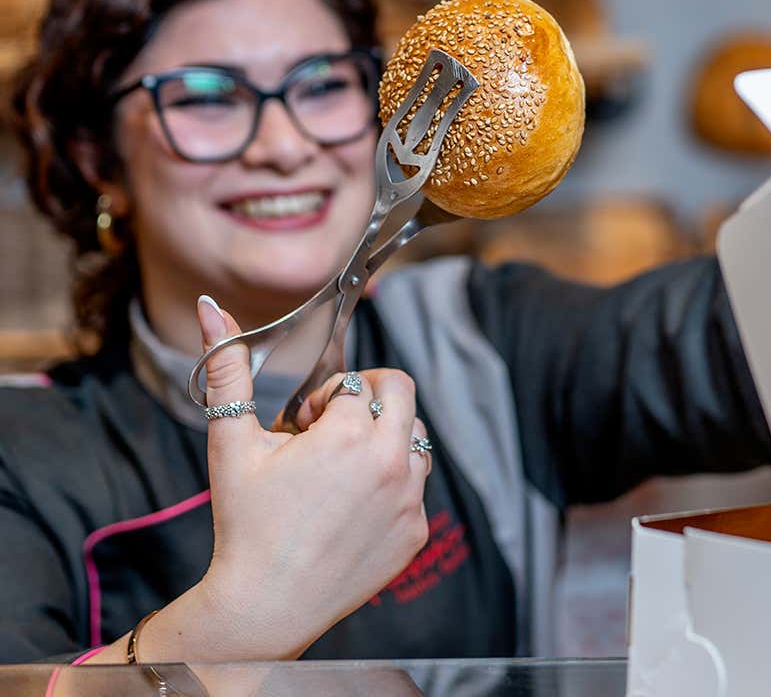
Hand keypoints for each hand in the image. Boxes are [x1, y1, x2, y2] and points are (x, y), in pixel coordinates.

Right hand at [194, 295, 430, 657]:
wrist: (265, 605)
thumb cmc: (245, 523)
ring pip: (416, 440)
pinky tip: (351, 509)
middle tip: (331, 432)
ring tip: (341, 471)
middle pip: (402, 395)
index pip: (359, 382)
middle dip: (369, 402)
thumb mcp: (231, 442)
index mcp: (352, 433)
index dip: (328, 398)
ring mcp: (410, 499)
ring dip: (385, 442)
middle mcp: (392, 462)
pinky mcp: (417, 532)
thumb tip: (211, 308)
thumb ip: (227, 370)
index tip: (304, 425)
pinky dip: (392, 486)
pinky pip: (417, 488)